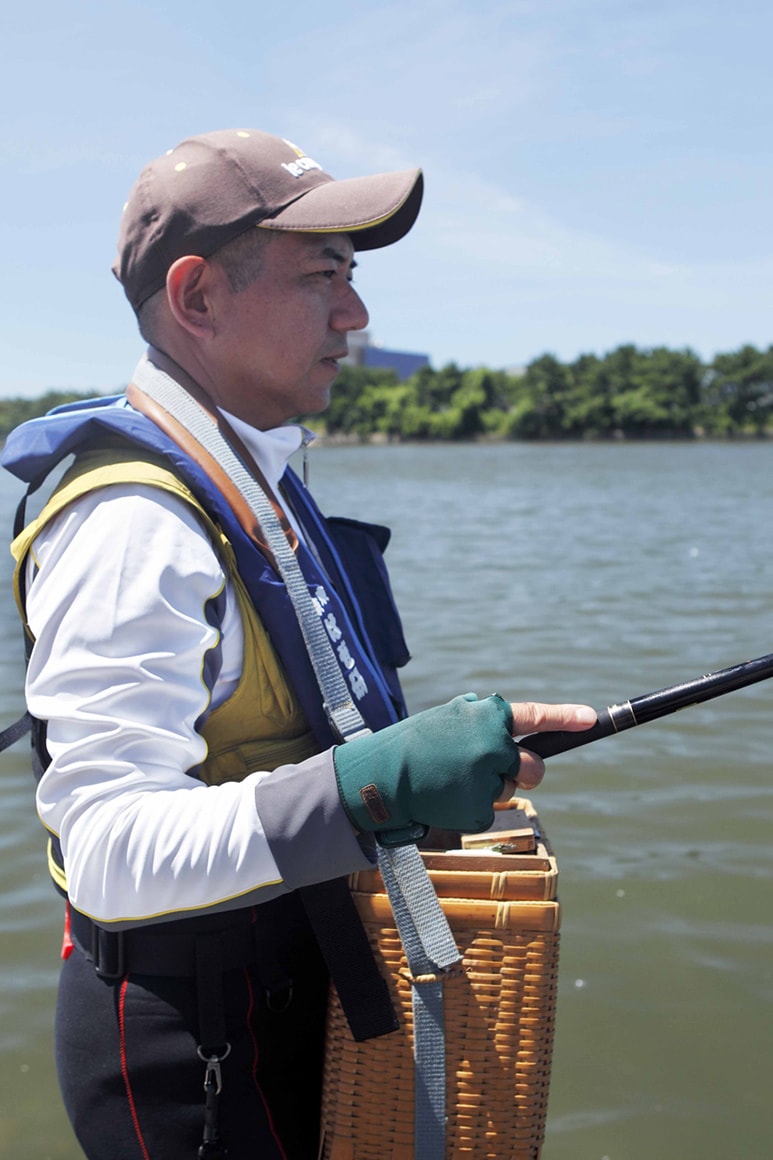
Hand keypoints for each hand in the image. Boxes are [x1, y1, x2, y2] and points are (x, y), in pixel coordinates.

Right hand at [333, 694, 596, 838]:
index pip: (535, 716)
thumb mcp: (449, 719)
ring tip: (450, 779)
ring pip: (507, 789)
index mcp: (487, 716)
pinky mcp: (479, 807)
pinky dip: (468, 809)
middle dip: (522, 772)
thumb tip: (511, 736)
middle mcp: (493, 744)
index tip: (591, 719)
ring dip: (486, 788)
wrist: (380, 777)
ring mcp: (488, 777)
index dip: (566, 718)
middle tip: (490, 769)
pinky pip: (487, 812)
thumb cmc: (414, 745)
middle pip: (533, 767)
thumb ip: (483, 724)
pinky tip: (445, 798)